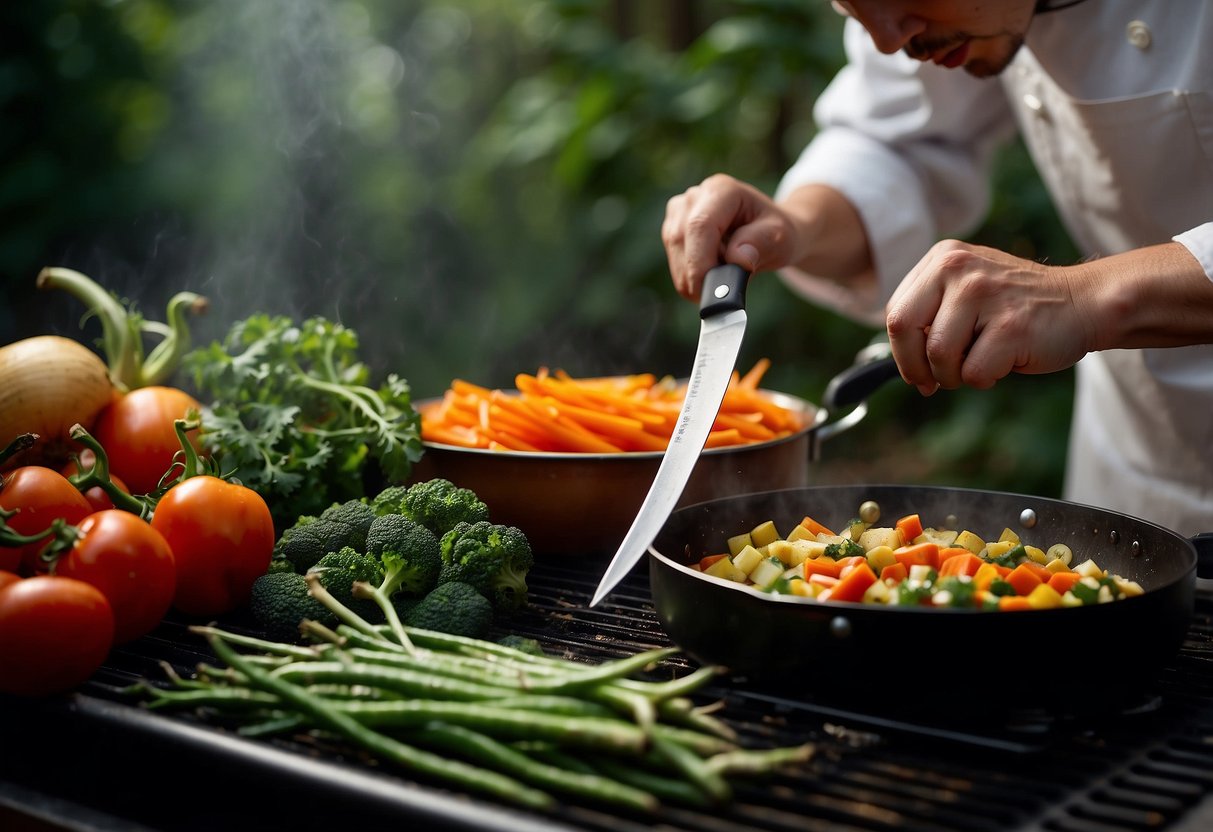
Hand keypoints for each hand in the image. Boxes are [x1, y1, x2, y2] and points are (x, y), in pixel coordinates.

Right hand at [662, 174, 798, 300]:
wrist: (769, 232)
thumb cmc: (775, 233)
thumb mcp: (781, 237)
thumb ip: (761, 243)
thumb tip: (737, 259)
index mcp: (722, 190)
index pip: (700, 225)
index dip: (699, 261)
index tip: (708, 291)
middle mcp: (695, 196)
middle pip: (681, 239)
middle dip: (696, 275)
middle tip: (719, 298)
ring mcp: (679, 212)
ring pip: (675, 252)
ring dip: (694, 278)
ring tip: (724, 280)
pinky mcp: (672, 229)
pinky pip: (674, 261)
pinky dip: (691, 277)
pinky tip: (713, 275)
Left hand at [885, 240, 1097, 393]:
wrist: (1085, 301)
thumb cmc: (1018, 306)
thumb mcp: (966, 289)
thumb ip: (931, 311)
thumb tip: (899, 359)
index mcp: (943, 257)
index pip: (895, 311)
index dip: (900, 350)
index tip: (916, 369)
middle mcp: (958, 268)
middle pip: (902, 328)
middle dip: (913, 367)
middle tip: (931, 383)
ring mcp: (985, 294)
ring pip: (938, 356)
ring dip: (954, 375)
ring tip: (979, 364)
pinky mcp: (1011, 325)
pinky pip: (974, 373)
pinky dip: (985, 379)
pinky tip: (1005, 361)